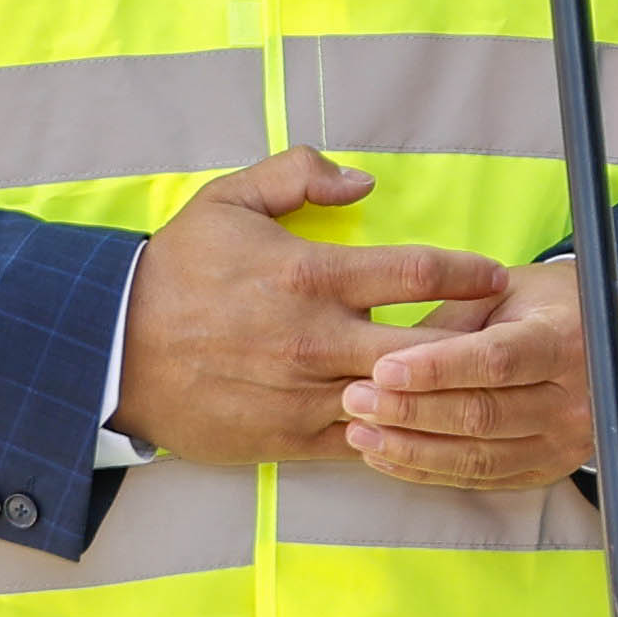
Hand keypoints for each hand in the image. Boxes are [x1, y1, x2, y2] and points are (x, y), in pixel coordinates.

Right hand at [107, 149, 509, 469]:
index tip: (495, 276)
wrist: (114, 350)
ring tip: (475, 381)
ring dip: (441, 392)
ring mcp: (308, 396)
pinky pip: (364, 440)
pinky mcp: (291, 440)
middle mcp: (319, 341)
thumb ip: (299, 175)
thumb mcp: (230, 199)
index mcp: (313, 277)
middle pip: (430, 349)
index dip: (470, 273)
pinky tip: (418, 420)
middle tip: (503, 334)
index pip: (420, 274)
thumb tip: (363, 181)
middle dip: (475, 342)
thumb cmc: (178, 271)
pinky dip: (395, 431)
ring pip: (401, 402)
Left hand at [341, 255, 617, 492]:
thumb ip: (453, 318)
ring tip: (359, 430)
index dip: (437, 369)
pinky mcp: (545, 470)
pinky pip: (479, 478)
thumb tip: (387, 351)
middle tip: (355, 397)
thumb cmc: (544, 306)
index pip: (497, 361)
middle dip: (411, 410)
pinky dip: (427, 470)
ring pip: (477, 456)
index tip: (383, 368)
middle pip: (483, 415)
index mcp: (567, 340)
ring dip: (410, 447)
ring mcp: (563, 443)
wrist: (611, 343)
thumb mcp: (505, 290)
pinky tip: (386, 455)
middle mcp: (576, 399)